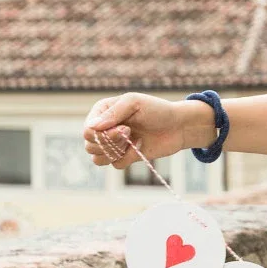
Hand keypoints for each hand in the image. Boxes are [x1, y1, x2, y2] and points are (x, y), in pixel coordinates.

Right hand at [83, 93, 207, 169]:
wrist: (179, 126)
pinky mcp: (125, 156)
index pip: (87, 131)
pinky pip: (115, 165)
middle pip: (89, 146)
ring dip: (115, 153)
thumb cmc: (157, 110)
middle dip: (110, 143)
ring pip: (97, 158)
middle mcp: (104, 128)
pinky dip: (127, 159)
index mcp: (102, 112)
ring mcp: (113, 143)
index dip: (103, 135)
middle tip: (130, 133)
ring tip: (132, 141)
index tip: (125, 128)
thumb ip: (113, 113)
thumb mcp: (135, 103)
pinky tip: (140, 147)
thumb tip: (92, 127)